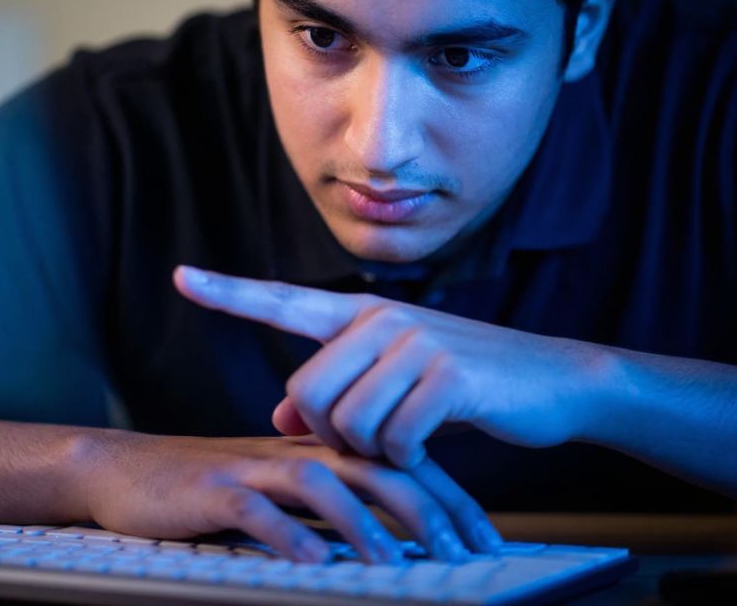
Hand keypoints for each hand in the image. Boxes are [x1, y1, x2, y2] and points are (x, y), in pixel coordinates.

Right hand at [81, 430, 502, 562]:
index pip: (397, 468)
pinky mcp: (212, 489)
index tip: (487, 540)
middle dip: (427, 510)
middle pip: (376, 469)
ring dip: (364, 524)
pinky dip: (288, 534)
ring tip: (396, 564)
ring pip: (323, 484)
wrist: (122, 471)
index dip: (447, 501)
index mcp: (318, 453)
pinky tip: (313, 561)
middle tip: (465, 553)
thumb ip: (326, 509)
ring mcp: (253, 468)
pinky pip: (257, 510)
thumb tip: (388, 545)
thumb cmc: (205, 490)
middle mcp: (295, 453)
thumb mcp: (276, 496)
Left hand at [172, 265, 611, 468]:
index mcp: (365, 316)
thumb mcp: (397, 388)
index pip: (285, 302)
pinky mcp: (447, 376)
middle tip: (369, 443)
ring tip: (407, 441)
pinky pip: (394, 440)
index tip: (181, 276)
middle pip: (305, 395)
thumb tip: (277, 422)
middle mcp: (383, 319)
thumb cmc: (469, 389)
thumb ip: (336, 399)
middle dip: (328, 437)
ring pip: (346, 423)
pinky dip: (408, 460)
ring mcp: (416, 343)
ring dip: (372, 452)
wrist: (555, 381)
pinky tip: (431, 445)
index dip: (230, 294)